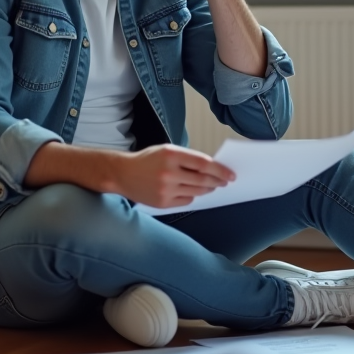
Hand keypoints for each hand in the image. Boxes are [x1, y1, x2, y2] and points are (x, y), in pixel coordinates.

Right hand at [112, 144, 235, 209]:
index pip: (204, 164)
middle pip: (203, 180)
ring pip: (196, 192)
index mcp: (171, 154)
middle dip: (217, 181)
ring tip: (211, 186)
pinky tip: (191, 191)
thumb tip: (211, 169)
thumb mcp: (166, 150)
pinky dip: (192, 196)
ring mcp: (165, 189)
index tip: (230, 174)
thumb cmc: (147, 160)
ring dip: (207, 189)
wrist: (122, 174)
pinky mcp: (163, 203)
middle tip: (225, 182)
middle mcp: (169, 172)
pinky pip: (186, 201)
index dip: (220, 170)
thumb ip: (187, 158)